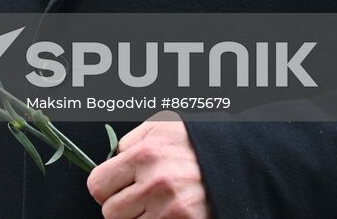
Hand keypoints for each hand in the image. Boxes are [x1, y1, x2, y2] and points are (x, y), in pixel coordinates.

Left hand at [87, 112, 209, 218]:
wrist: (238, 162)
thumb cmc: (195, 143)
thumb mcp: (160, 128)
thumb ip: (129, 142)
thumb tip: (110, 161)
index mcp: (144, 156)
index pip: (98, 186)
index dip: (105, 187)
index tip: (115, 186)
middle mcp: (156, 184)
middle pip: (111, 213)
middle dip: (121, 206)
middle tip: (138, 197)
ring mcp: (171, 209)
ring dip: (139, 218)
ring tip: (155, 204)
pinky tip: (167, 213)